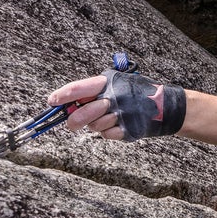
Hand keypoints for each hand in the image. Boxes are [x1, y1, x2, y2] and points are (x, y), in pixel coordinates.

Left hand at [47, 70, 186, 141]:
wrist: (164, 105)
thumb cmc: (135, 93)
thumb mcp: (116, 83)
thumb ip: (94, 91)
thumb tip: (67, 104)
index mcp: (109, 82)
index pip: (79, 88)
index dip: (62, 95)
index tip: (52, 101)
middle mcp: (115, 97)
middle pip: (83, 112)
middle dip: (74, 120)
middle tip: (70, 124)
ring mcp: (122, 114)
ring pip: (95, 126)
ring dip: (97, 125)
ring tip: (108, 118)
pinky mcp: (129, 128)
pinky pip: (108, 135)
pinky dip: (109, 132)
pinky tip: (118, 125)